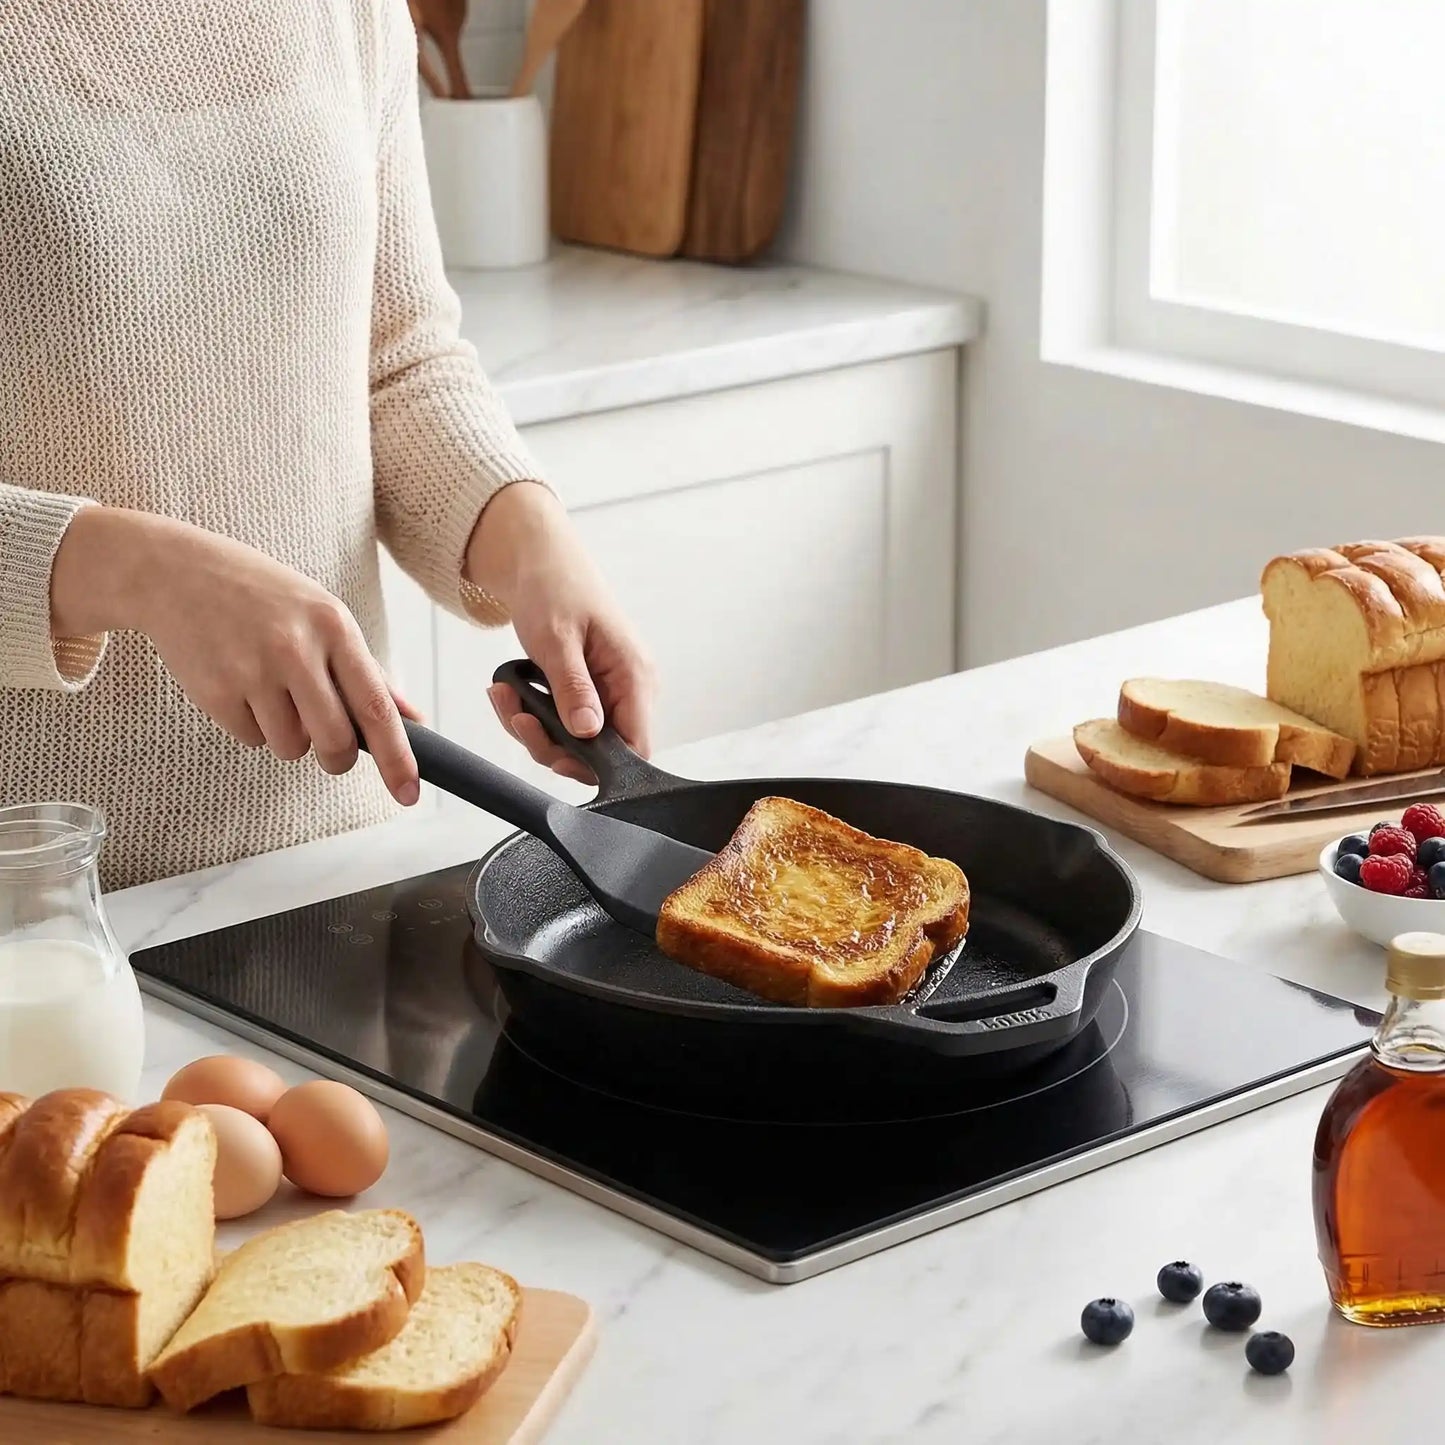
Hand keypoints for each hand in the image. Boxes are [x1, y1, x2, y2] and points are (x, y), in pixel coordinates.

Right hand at [52, 508, 420, 803]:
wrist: (176, 571)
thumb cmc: (264, 596)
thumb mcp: (323, 616)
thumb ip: (367, 671)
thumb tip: (413, 719)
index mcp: (334, 627)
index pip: (376, 707)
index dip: (397, 757)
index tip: (409, 794)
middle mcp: (295, 648)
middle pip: (335, 741)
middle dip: (337, 758)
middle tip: (329, 747)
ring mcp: (252, 670)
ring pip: (291, 747)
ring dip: (288, 736)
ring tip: (271, 690)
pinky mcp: (215, 691)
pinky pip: (251, 740)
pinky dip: (252, 726)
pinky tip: (240, 685)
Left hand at [467, 484, 653, 784]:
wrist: (539, 559)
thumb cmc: (554, 587)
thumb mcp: (557, 639)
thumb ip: (573, 689)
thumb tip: (587, 732)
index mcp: (635, 675)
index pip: (636, 748)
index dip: (598, 765)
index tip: (555, 755)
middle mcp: (630, 688)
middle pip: (601, 752)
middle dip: (551, 743)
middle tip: (516, 717)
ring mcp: (610, 690)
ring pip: (576, 740)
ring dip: (534, 727)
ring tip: (503, 694)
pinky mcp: (589, 690)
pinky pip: (564, 721)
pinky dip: (533, 714)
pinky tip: (510, 689)